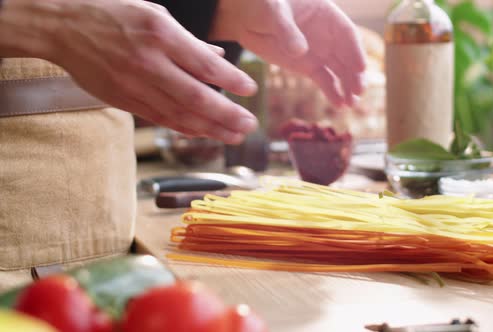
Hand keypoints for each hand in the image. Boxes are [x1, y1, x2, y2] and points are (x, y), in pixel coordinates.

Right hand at [0, 0, 258, 143]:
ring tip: (234, 136)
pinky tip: (204, 133)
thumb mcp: (155, 14)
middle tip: (249, 125)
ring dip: (211, 129)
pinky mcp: (124, 100)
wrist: (63, 28)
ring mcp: (135, 85)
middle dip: (228, 115)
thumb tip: (219, 58)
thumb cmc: (112, 15)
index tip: (250, 91)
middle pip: (197, 98)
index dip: (232, 82)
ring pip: (180, 115)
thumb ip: (189, 40)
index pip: (205, 65)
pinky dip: (185, 129)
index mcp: (160, 34)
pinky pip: (161, 119)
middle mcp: (149, 62)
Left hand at [211, 0, 366, 106]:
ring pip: (339, 70)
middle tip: (359, 92)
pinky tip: (340, 105)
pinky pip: (324, 80)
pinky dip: (332, 92)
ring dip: (347, 87)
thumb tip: (301, 50)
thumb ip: (287, 30)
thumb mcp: (273, 12)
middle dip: (354, 74)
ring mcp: (319, 51)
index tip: (360, 68)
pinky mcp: (308, 66)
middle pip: (347, 55)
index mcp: (325, 14)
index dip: (355, 50)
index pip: (346, 33)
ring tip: (352, 104)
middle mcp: (327, 34)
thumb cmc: (262, 4)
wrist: (245, 17)